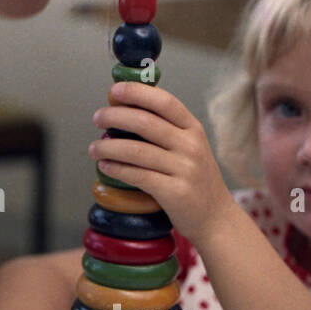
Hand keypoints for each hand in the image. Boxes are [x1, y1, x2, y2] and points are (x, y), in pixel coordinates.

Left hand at [88, 82, 234, 246]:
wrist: (216, 218)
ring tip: (94, 149)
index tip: (114, 91)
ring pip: (136, 150)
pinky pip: (138, 175)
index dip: (137, 93)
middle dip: (114, 116)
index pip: (165, 102)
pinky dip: (116, 169)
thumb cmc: (195, 180)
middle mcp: (191, 146)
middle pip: (145, 123)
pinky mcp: (175, 192)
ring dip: (108, 147)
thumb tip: (123, 111)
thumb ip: (166, 131)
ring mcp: (185, 169)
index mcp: (193, 129)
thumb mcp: (190, 148)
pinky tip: (105, 166)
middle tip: (97, 118)